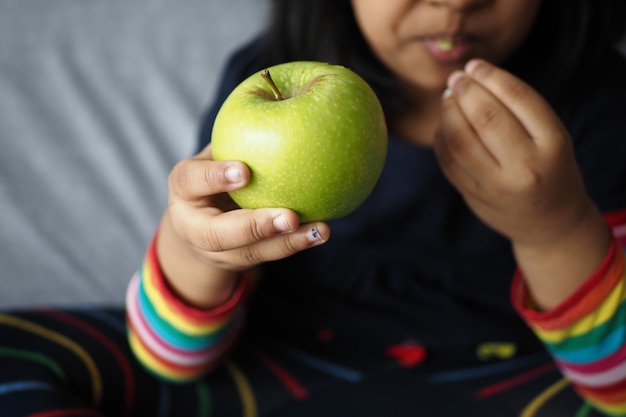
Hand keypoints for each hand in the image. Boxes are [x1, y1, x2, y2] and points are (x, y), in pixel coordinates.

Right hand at [158, 144, 328, 307]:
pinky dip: (298, 243)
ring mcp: (217, 251)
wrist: (196, 226)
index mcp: (184, 190)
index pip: (192, 181)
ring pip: (250, 254)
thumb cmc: (211, 174)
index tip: (244, 170)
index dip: (215, 177)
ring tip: (321, 230)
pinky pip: (270, 254)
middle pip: (218, 235)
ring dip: (288, 243)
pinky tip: (322, 232)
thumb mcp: (213, 155)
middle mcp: (194, 226)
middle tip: (290, 217)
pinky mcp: (241, 261)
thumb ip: (236, 138)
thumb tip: (281, 98)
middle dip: (256, 227)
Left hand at [434, 59, 594, 246]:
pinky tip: (444, 125)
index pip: (519, 98)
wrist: (550, 221)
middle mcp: (526, 166)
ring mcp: (497, 185)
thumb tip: (468, 77)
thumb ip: (518, 109)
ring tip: (447, 99)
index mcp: (553, 143)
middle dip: (465, 91)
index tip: (475, 66)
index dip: (491, 77)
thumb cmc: (549, 166)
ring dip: (448, 113)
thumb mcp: (551, 136)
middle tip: (456, 79)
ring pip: (460, 140)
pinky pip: (447, 161)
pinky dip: (440, 138)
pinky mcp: (474, 197)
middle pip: (486, 117)